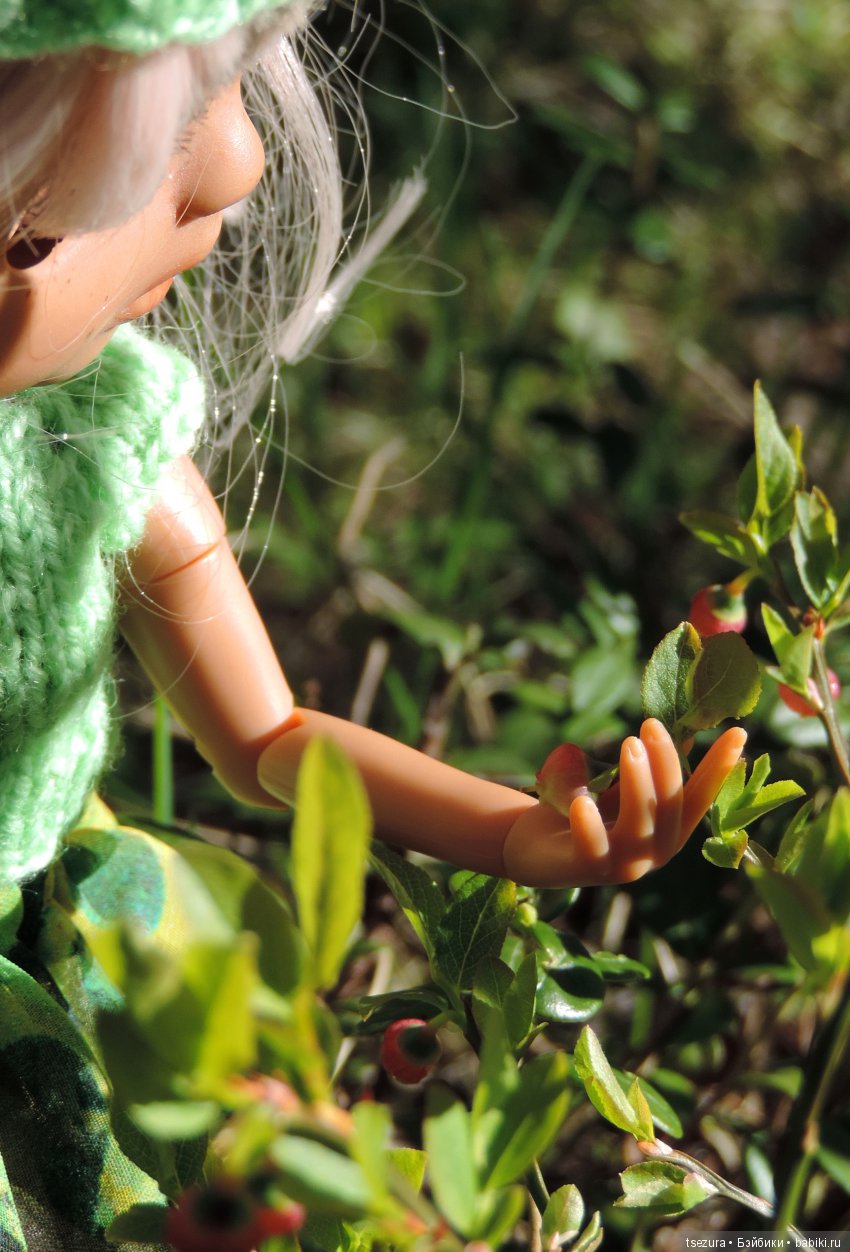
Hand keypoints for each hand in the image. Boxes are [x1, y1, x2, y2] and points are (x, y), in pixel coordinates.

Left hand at [501, 718, 745, 886]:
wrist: (534, 847)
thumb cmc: (584, 813)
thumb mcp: (622, 787)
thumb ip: (651, 769)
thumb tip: (685, 730)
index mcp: (670, 829)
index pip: (701, 796)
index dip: (720, 767)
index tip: (739, 732)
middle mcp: (655, 850)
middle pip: (671, 805)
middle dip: (666, 762)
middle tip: (650, 724)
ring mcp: (625, 864)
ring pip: (641, 823)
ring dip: (638, 781)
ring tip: (628, 744)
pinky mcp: (588, 869)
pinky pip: (593, 846)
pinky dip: (590, 824)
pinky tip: (584, 801)